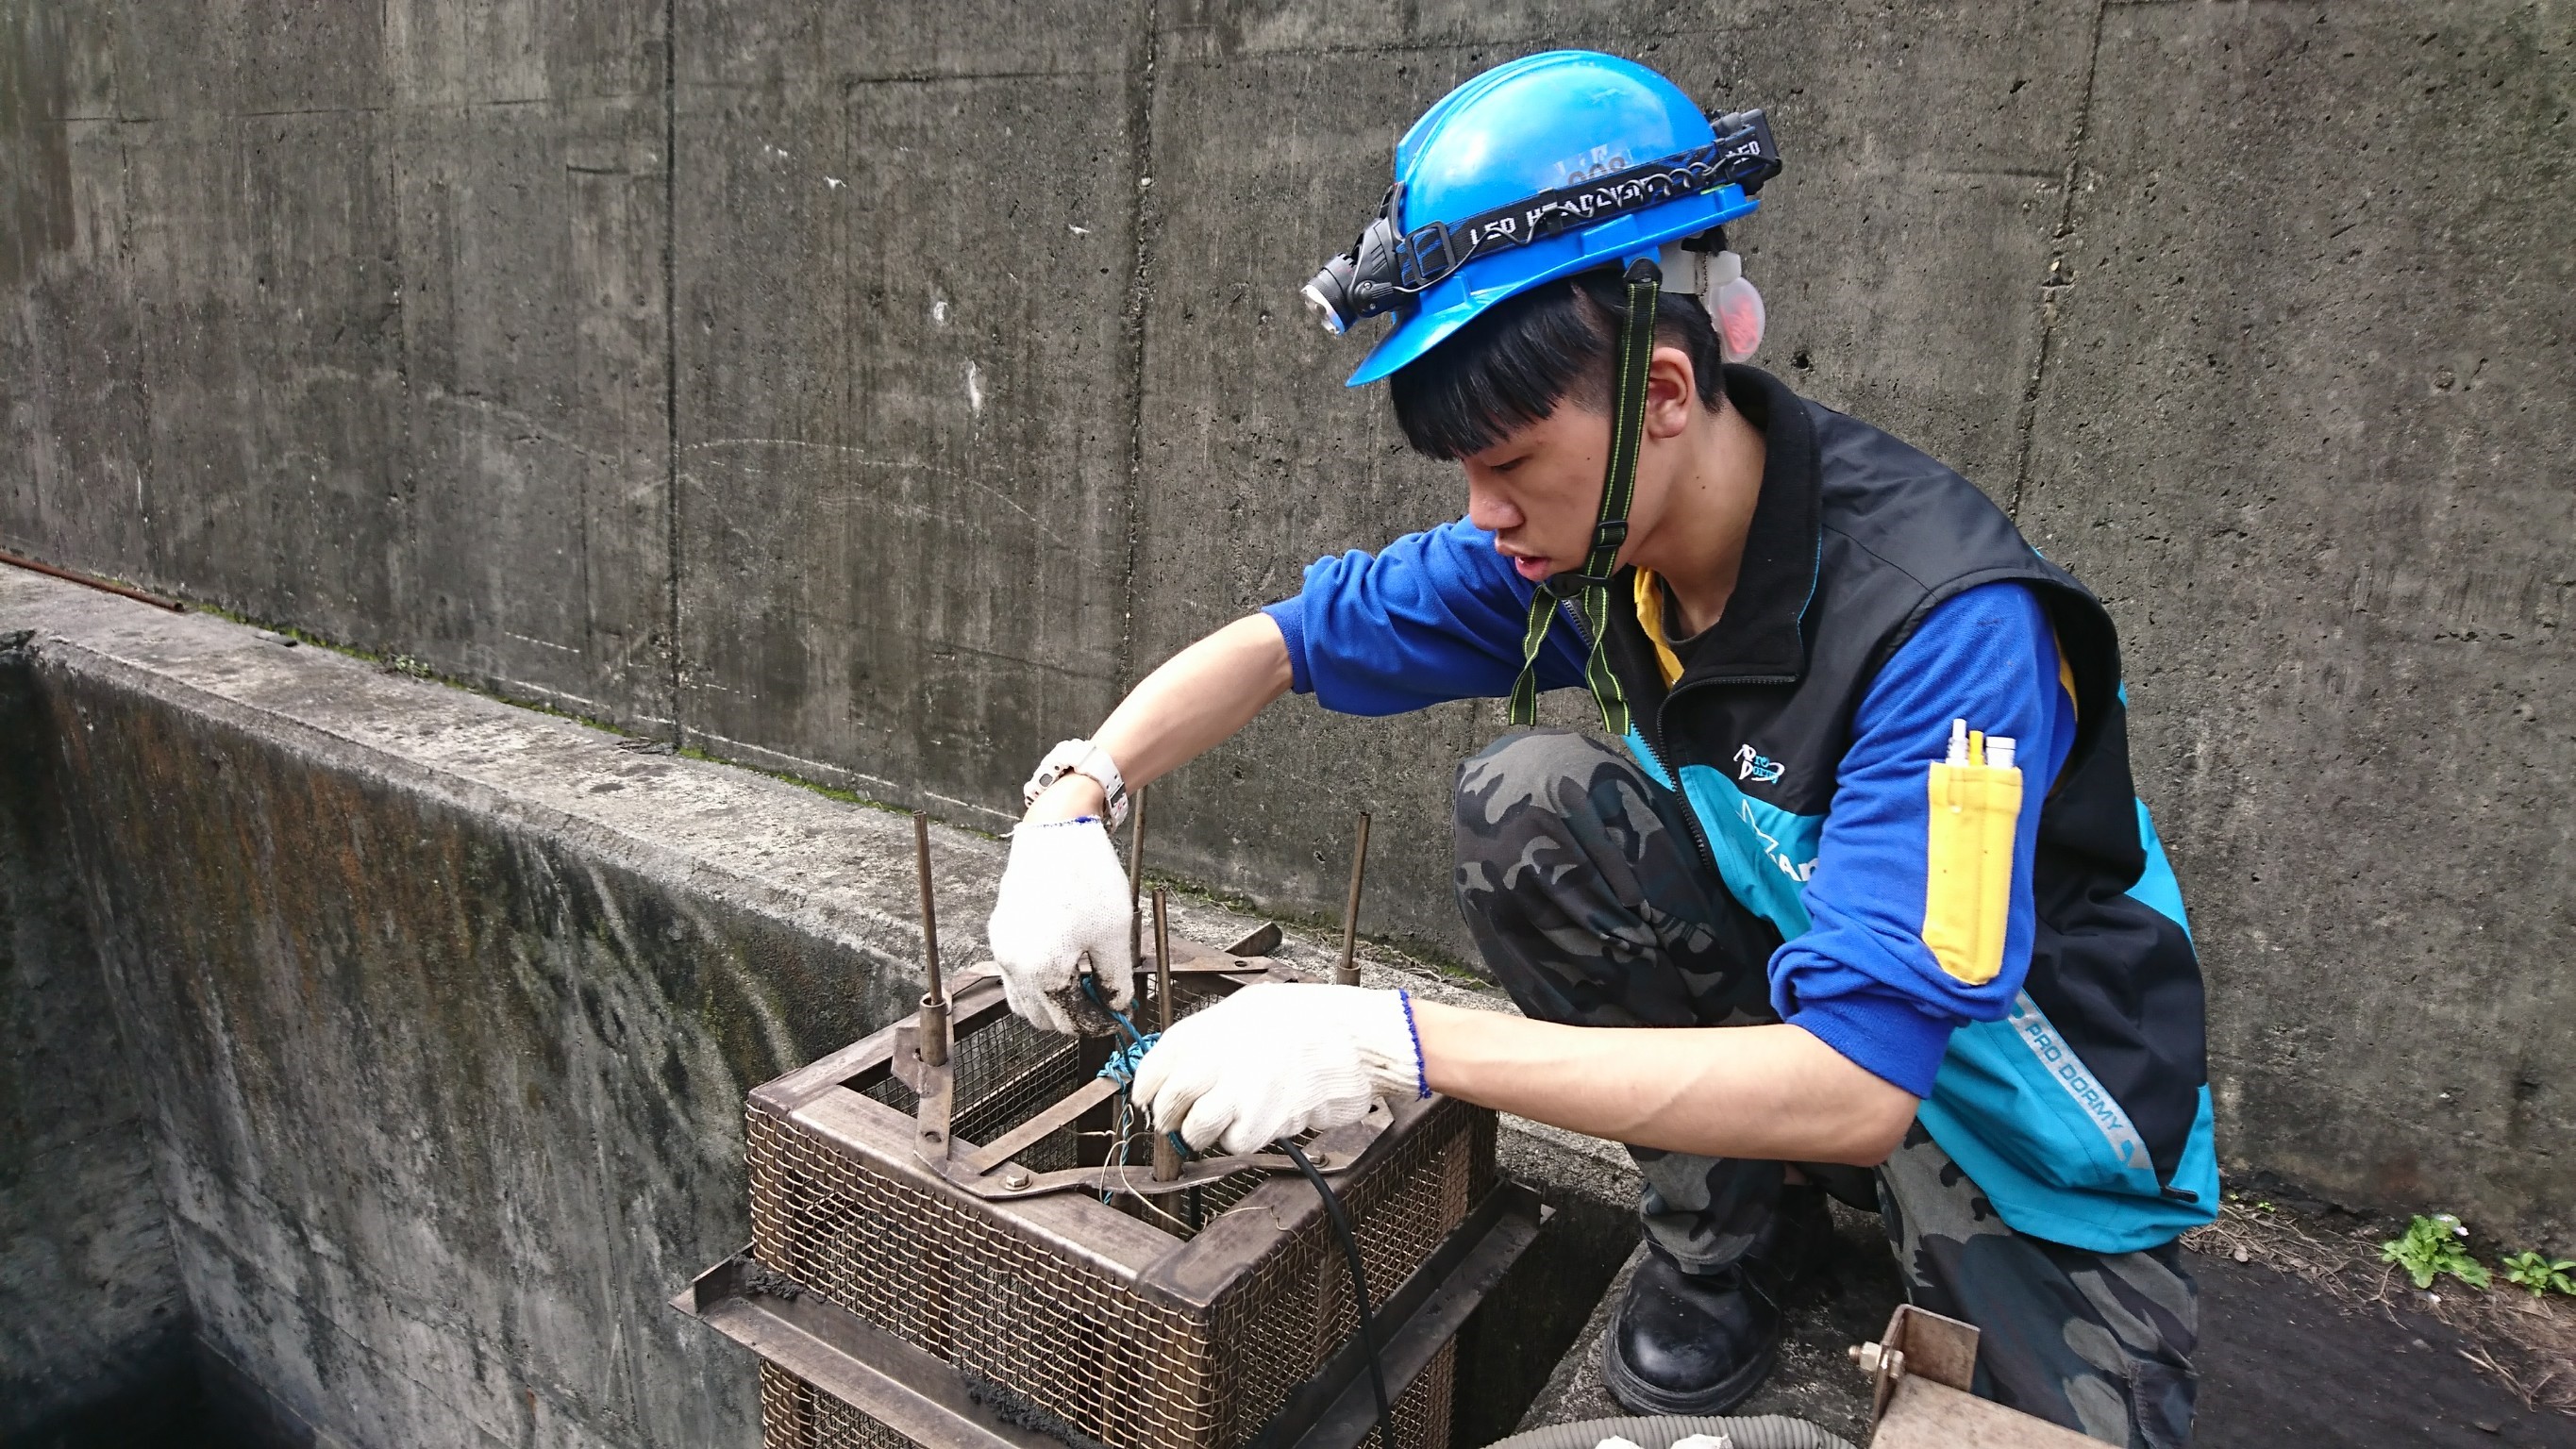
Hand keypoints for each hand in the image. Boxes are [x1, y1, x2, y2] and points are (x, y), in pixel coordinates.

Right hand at [984, 818, 1134, 1034]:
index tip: (1119, 1016)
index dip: (1100, 1024)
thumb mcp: (1114, 935)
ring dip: (1051, 1003)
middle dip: (1074, 1017)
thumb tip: (1115, 1005)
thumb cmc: (1087, 880)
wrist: (1056, 833)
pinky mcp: (1000, 932)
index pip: (1071, 1022)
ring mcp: (1002, 949)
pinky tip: (1063, 961)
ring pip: (1023, 1001)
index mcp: (1043, 972)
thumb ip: (1115, 979)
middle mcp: (1014, 967)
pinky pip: (1015, 975)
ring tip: (1083, 982)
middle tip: (1103, 1001)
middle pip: (1042, 1019)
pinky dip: (1037, 981)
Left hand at [1131, 983, 1425, 1154]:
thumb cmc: (1312, 1021)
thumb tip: (1184, 1064)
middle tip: (1178, 1122)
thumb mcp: (1254, 1008)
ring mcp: (1241, 1089)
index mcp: (1216, 1023)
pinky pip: (1235, 1142)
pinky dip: (1241, 1140)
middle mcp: (1222, 1055)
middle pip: (1171, 1099)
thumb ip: (1216, 1034)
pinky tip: (1259, 1122)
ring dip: (1203, 1134)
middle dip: (1169, 1117)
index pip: (1159, 1059)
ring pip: (1196, 1129)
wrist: (1356, 1039)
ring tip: (1224, 1123)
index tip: (1146, 1097)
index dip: (1147, 1084)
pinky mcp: (1264, 1120)